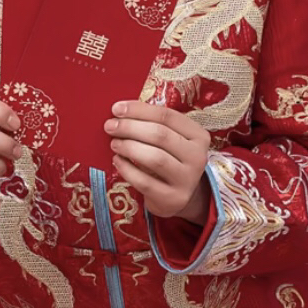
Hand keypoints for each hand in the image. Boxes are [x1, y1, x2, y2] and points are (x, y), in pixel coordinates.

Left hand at [105, 102, 210, 220]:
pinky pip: (145, 182)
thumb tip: (120, 111)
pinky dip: (127, 169)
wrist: (177, 196)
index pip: (167, 116)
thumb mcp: (169, 139)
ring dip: (129, 147)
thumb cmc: (169, 159)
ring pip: (155, 158)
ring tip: (114, 143)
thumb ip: (152, 124)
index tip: (116, 109)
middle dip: (130, 128)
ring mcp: (187, 180)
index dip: (139, 110)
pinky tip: (117, 160)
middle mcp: (197, 156)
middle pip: (161, 135)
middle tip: (110, 126)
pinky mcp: (173, 198)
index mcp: (198, 135)